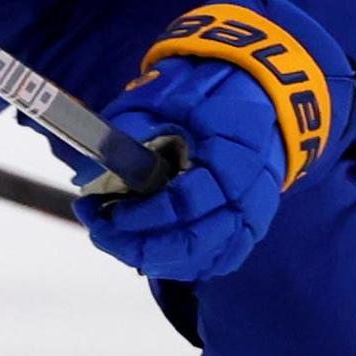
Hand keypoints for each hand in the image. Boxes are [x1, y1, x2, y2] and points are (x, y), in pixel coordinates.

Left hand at [76, 0, 351, 281]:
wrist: (266, 93)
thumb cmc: (211, 92)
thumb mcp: (170, 95)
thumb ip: (132, 126)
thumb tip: (89, 168)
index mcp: (233, 158)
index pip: (187, 202)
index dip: (143, 215)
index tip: (104, 208)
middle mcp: (249, 195)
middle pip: (195, 241)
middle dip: (139, 245)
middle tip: (99, 230)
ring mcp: (253, 214)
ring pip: (204, 257)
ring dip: (153, 257)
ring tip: (112, 238)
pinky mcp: (250, 226)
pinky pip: (218, 259)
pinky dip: (181, 264)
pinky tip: (144, 252)